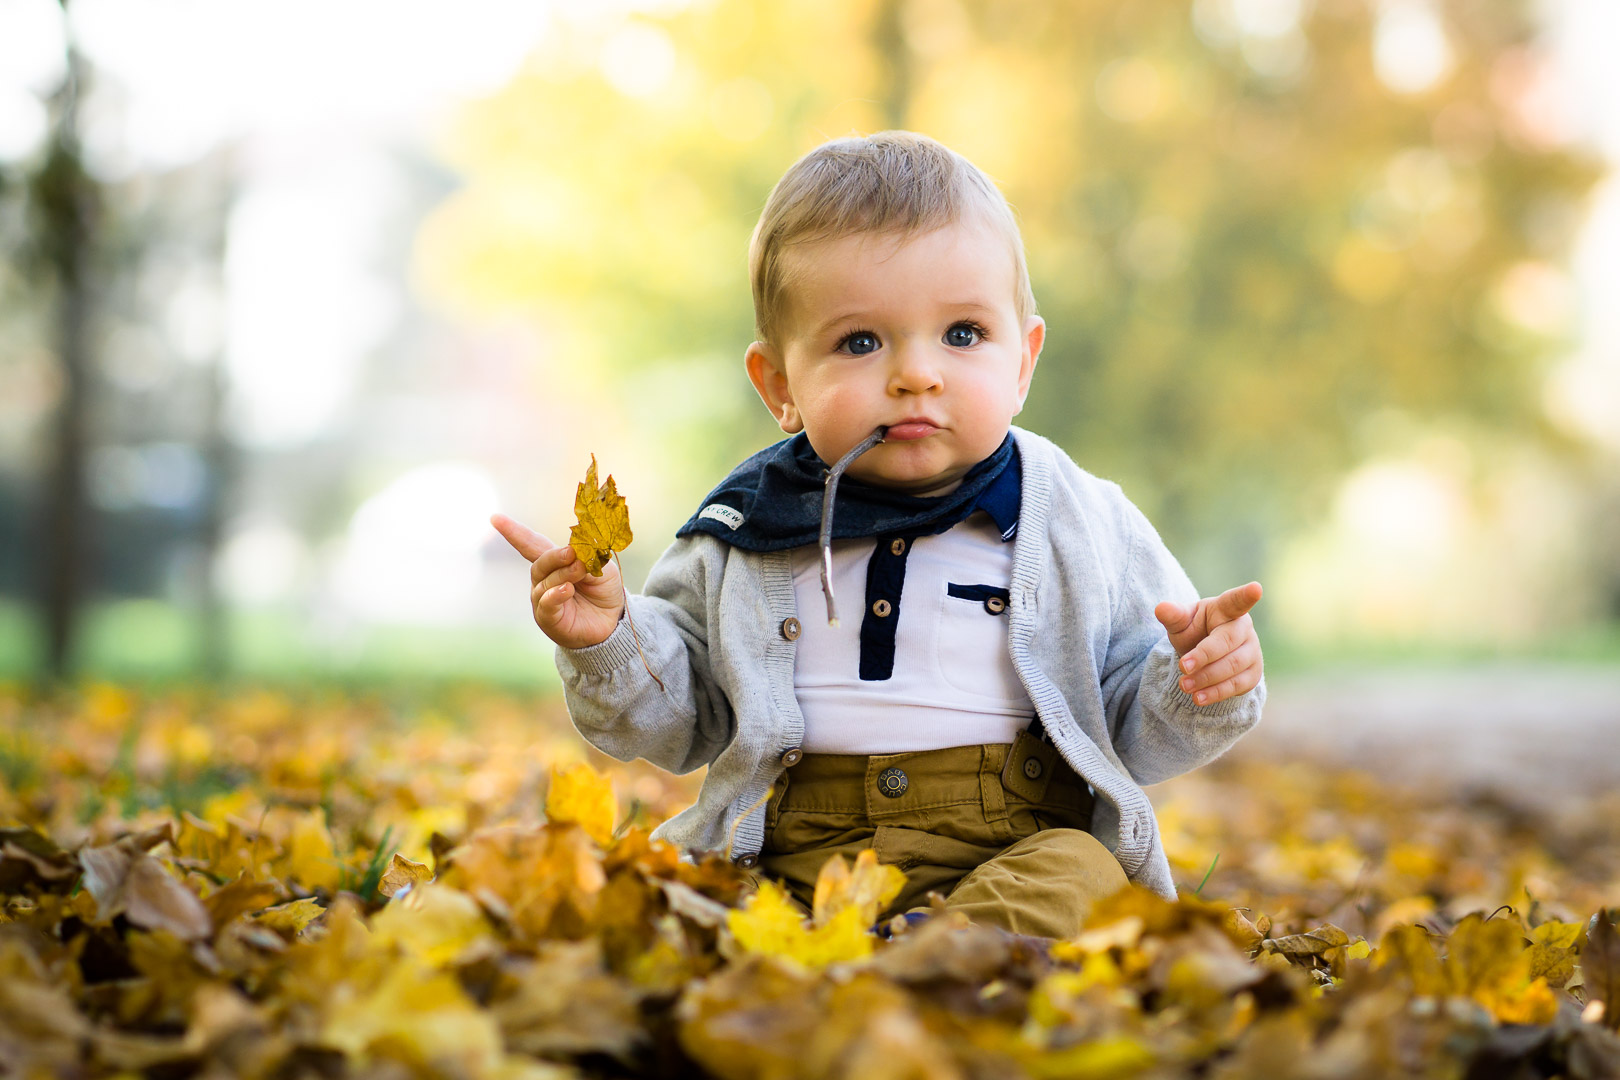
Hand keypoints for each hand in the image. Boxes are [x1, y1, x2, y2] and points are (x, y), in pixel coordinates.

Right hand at [490, 513, 624, 648]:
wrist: (613, 621)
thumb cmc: (604, 590)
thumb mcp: (601, 568)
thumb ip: (588, 558)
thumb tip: (574, 551)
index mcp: (555, 563)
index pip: (532, 544)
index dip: (514, 532)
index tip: (495, 518)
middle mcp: (544, 580)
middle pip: (541, 563)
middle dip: (556, 557)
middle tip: (572, 553)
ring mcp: (543, 599)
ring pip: (545, 583)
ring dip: (563, 575)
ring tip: (580, 571)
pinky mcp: (548, 618)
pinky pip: (547, 603)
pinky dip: (555, 595)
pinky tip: (567, 589)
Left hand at [1153, 582, 1262, 706]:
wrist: (1206, 658)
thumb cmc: (1195, 631)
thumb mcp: (1181, 623)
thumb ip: (1174, 616)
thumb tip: (1160, 608)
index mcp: (1225, 609)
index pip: (1236, 601)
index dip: (1246, 595)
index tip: (1256, 589)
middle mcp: (1243, 628)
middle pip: (1227, 642)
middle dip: (1204, 656)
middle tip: (1183, 667)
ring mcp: (1252, 651)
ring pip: (1232, 666)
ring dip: (1207, 678)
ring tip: (1184, 685)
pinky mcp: (1253, 674)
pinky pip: (1237, 685)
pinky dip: (1216, 693)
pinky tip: (1198, 698)